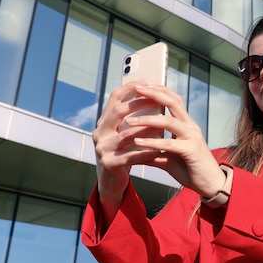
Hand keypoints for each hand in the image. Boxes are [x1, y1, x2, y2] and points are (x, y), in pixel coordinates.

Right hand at [92, 81, 162, 209]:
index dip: (129, 88)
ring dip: (145, 128)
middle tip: (156, 98)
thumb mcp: (123, 133)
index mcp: (104, 122)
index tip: (146, 81)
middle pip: (117, 112)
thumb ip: (132, 119)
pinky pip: (130, 156)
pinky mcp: (109, 164)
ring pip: (125, 135)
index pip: (114, 98)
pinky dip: (146, 152)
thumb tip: (154, 98)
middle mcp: (100, 133)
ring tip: (162, 123)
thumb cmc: (122, 153)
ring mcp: (102, 149)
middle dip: (138, 103)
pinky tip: (158, 150)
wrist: (110, 181)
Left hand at [124, 84, 226, 197]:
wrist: (210, 185)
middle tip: (136, 88)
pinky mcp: (191, 151)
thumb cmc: (191, 170)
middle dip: (154, 94)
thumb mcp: (169, 158)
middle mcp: (190, 127)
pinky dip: (152, 142)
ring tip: (129, 120)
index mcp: (186, 125)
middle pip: (173, 102)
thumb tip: (134, 152)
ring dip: (147, 119)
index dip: (158, 91)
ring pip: (169, 121)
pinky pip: (169, 144)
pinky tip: (138, 142)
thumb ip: (153, 152)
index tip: (140, 86)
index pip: (173, 100)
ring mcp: (192, 137)